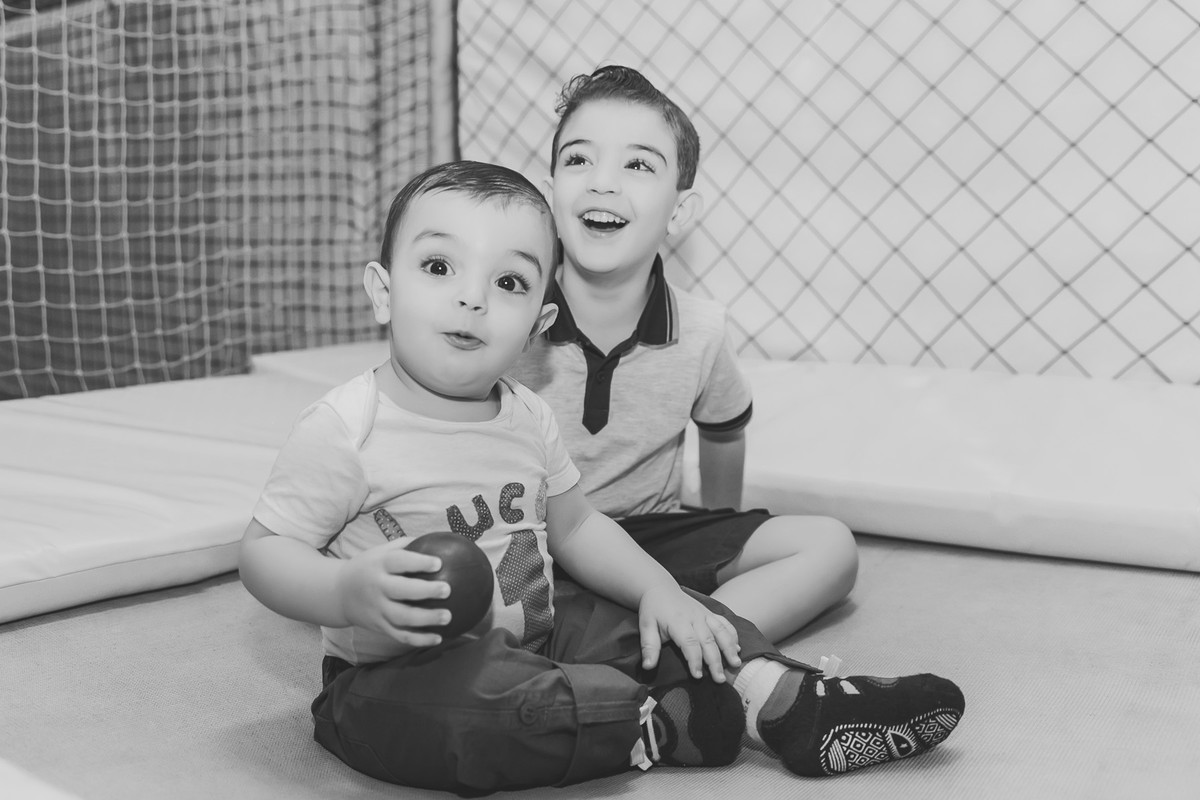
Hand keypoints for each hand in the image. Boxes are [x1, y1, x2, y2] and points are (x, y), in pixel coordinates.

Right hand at [334, 538, 451, 646]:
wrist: (338, 593)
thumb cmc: (368, 567)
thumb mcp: (380, 551)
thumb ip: (405, 545)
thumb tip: (436, 539)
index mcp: (378, 565)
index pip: (399, 562)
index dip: (419, 562)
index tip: (439, 563)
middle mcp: (377, 587)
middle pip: (401, 591)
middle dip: (425, 591)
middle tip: (447, 589)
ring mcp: (377, 609)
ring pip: (402, 617)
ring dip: (426, 619)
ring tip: (447, 616)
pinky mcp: (379, 626)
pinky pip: (400, 635)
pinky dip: (419, 639)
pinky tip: (438, 638)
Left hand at [638, 584, 741, 681]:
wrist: (661, 588)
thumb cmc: (653, 610)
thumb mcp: (646, 626)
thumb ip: (649, 647)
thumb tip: (647, 667)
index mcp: (678, 621)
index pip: (689, 642)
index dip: (695, 660)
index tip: (698, 676)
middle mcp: (694, 617)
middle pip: (708, 640)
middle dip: (715, 661)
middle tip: (720, 679)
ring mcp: (704, 614)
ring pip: (721, 631)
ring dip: (730, 648)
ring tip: (736, 664)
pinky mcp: (710, 613)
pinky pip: (725, 623)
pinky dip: (733, 635)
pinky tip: (738, 648)